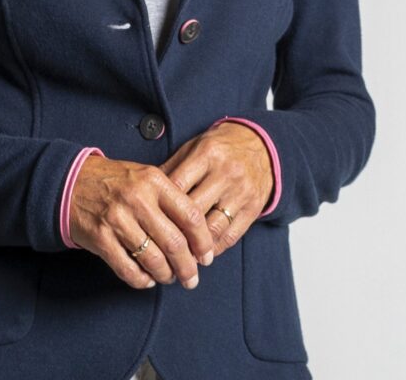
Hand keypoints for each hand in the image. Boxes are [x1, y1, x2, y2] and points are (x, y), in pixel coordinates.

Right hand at [69, 155, 215, 290]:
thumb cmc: (113, 181)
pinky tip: (146, 279)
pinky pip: (128, 269)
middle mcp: (137, 199)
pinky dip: (141, 280)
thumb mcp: (144, 176)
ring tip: (168, 277)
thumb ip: (168, 198)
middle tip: (192, 278)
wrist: (70, 182)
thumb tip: (196, 234)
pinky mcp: (100, 238)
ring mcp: (117, 219)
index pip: (190, 215)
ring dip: (165, 275)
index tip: (206, 256)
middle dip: (188, 267)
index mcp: (153, 181)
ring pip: (153, 260)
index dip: (203, 241)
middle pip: (175, 243)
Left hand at [160, 122, 273, 256]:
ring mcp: (241, 192)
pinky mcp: (253, 209)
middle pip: (194, 210)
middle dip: (175, 231)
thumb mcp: (194, 148)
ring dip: (194, 247)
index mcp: (206, 154)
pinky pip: (231, 235)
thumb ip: (172, 168)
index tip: (147, 222)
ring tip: (179, 258)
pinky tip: (201, 255)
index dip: (160, 206)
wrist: (258, 146)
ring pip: (213, 227)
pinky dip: (214, 249)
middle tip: (158, 248)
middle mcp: (225, 173)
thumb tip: (147, 193)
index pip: (178, 186)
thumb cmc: (218, 149)